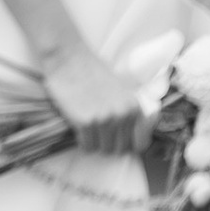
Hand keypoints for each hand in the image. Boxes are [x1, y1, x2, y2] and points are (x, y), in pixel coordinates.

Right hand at [40, 40, 150, 155]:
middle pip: (120, 149)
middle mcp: (124, 115)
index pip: (141, 144)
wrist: (69, 60)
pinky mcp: (86, 122)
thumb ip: (129, 113)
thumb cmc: (92, 74)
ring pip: (103, 150)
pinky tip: (78, 125)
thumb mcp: (120, 91)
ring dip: (95, 142)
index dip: (129, 146)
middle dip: (109, 144)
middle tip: (98, 132)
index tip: (118, 142)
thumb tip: (134, 141)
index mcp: (135, 107)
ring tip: (88, 126)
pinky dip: (82, 140)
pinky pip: (87, 146)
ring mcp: (105, 119)